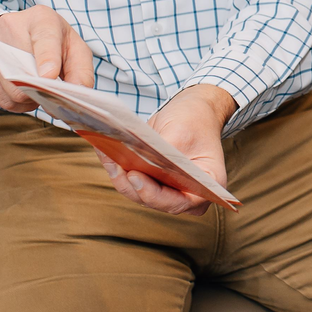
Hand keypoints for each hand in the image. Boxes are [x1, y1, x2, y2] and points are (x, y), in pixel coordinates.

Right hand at [0, 5, 93, 111]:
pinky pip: (0, 99)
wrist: (17, 30)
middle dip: (41, 90)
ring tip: (37, 89)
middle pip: (25, 72)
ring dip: (29, 100)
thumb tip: (77, 92)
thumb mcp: (73, 48)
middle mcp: (10, 26)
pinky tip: (22, 91)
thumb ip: (80, 70)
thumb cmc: (51, 42)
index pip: (44, 39)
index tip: (49, 77)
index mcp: (41, 18)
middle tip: (51, 93)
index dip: (47, 59)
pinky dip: (16, 103)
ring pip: (12, 91)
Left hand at [101, 83, 233, 215]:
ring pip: (137, 192)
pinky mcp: (152, 180)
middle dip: (130, 183)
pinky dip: (118, 166)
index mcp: (206, 187)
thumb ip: (161, 155)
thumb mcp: (181, 133)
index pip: (177, 201)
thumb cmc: (195, 121)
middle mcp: (187, 194)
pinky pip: (131, 180)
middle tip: (113, 163)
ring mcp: (168, 189)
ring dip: (119, 174)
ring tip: (106, 153)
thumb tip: (135, 164)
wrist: (194, 110)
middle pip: (152, 199)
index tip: (134, 176)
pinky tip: (105, 151)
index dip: (153, 194)